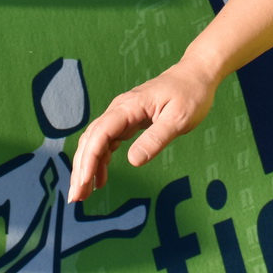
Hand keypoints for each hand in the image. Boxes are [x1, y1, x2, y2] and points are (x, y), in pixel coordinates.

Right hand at [68, 60, 218, 202]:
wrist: (196, 74)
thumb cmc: (190, 94)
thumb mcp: (179, 118)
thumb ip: (156, 139)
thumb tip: (133, 161)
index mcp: (129, 106)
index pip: (100, 133)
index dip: (89, 159)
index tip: (84, 183)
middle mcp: (119, 109)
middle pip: (91, 139)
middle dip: (81, 168)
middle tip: (76, 198)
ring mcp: (122, 114)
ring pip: (95, 141)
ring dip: (86, 167)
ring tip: (84, 194)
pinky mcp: (128, 120)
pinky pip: (106, 141)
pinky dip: (99, 160)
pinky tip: (100, 179)